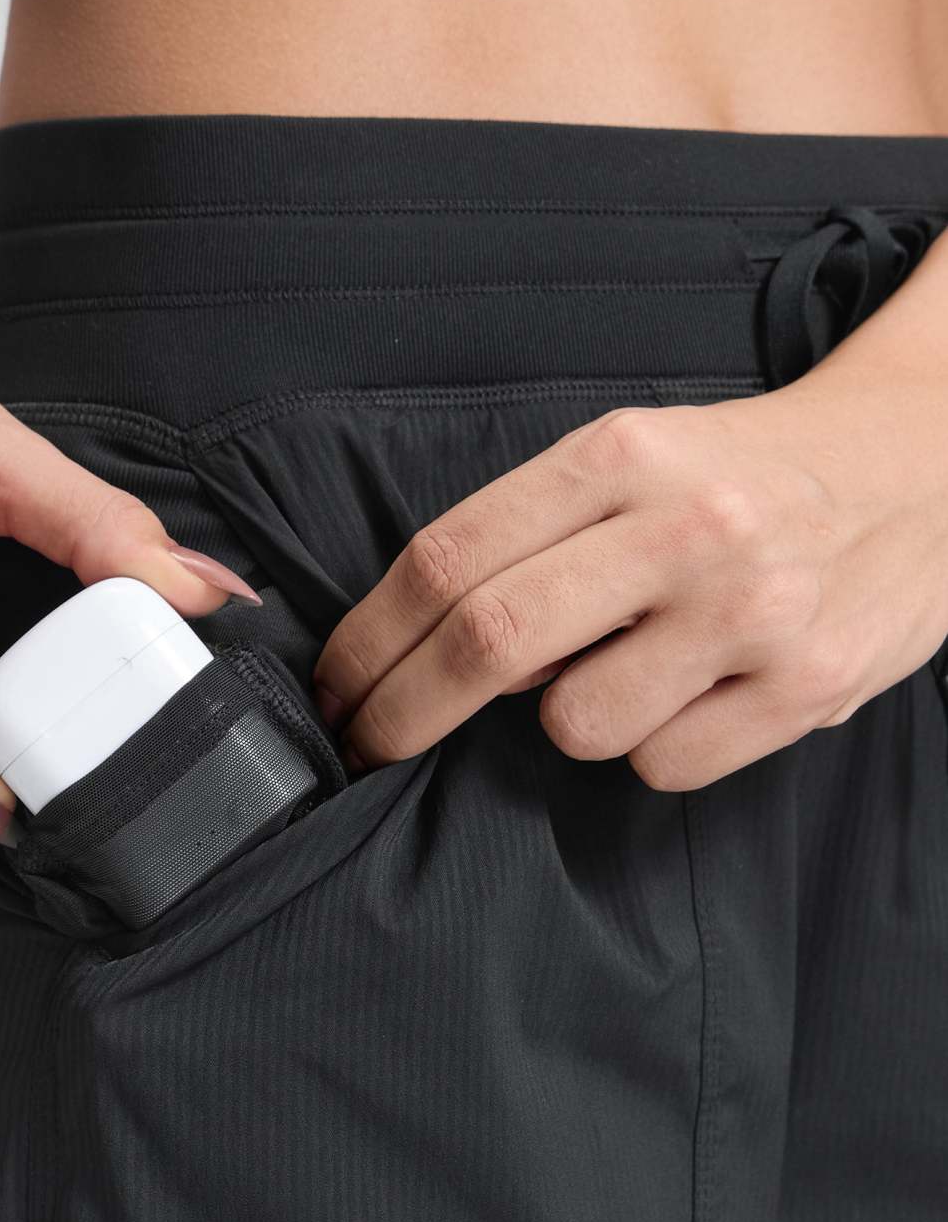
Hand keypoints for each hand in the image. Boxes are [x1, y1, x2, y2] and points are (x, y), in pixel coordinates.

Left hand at [312, 325, 947, 791]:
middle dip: (401, 712)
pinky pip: (664, 766)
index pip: (448, 559)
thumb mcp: (636, 456)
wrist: (923, 462)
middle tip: (365, 743)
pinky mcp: (808, 687)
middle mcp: (685, 529)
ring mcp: (751, 613)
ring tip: (623, 668)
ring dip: (562, 720)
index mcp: (620, 457)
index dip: (368, 640)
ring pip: (576, 726)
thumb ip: (534, 532)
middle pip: (489, 643)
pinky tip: (693, 692)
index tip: (333, 687)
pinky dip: (651, 745)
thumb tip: (422, 645)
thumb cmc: (744, 472)